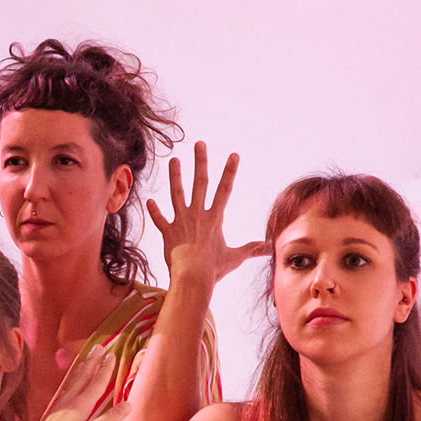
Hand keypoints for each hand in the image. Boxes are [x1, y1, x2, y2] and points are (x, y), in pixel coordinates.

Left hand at [17, 345, 130, 420]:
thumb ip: (109, 419)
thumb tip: (129, 405)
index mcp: (80, 406)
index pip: (96, 384)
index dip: (105, 370)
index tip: (111, 355)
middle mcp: (69, 402)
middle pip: (83, 378)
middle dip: (92, 362)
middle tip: (98, 347)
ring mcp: (59, 407)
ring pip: (72, 383)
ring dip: (80, 371)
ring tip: (84, 361)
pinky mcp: (52, 415)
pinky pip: (64, 393)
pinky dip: (69, 385)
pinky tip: (68, 388)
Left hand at [147, 143, 269, 290]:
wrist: (192, 277)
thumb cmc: (214, 269)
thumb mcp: (236, 257)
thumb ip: (253, 249)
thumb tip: (271, 248)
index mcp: (215, 218)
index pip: (224, 190)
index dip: (229, 171)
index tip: (233, 155)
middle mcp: (198, 215)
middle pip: (200, 183)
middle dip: (200, 162)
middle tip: (199, 144)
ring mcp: (181, 222)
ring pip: (177, 194)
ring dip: (175, 176)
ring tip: (173, 161)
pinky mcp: (167, 232)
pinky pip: (159, 220)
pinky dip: (154, 212)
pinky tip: (149, 201)